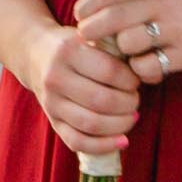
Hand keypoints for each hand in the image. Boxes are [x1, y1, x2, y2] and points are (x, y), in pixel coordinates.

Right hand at [23, 23, 140, 159]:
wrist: (36, 54)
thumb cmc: (75, 45)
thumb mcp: (91, 35)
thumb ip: (114, 49)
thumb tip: (145, 72)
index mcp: (68, 51)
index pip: (109, 72)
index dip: (130, 80)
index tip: (136, 81)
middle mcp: (56, 78)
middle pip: (101, 101)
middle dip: (128, 104)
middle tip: (135, 100)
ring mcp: (51, 103)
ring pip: (91, 124)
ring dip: (120, 125)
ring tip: (131, 117)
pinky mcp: (52, 122)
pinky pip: (77, 142)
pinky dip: (103, 146)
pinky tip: (122, 141)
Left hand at [72, 0, 181, 83]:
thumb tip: (92, 8)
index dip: (86, 9)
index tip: (80, 18)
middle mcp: (161, 4)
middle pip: (110, 20)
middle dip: (92, 33)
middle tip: (89, 40)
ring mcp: (174, 30)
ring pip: (127, 45)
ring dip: (120, 52)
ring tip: (126, 53)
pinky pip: (147, 67)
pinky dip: (141, 70)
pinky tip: (146, 65)